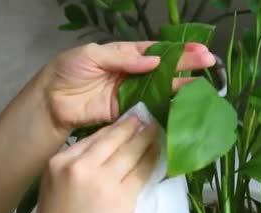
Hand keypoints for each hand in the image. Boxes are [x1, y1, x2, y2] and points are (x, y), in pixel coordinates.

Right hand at [31, 115, 158, 212]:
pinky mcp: (123, 197)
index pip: (93, 138)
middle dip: (134, 126)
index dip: (114, 128)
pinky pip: (143, 172)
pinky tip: (160, 153)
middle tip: (148, 117)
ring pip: (132, 152)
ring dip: (148, 139)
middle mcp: (80, 167)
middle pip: (114, 139)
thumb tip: (105, 149)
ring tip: (158, 130)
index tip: (128, 121)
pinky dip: (153, 160)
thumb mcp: (55, 188)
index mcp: (59, 162)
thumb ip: (75, 166)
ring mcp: (103, 181)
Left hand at [42, 41, 215, 131]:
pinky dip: (165, 110)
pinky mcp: (126, 114)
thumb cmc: (67, 71)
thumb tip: (154, 61)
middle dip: (187, 66)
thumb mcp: (92, 56)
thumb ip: (122, 58)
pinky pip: (149, 111)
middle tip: (210, 63)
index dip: (178, 51)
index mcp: (126, 55)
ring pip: (161, 91)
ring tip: (202, 86)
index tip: (199, 50)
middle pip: (165, 70)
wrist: (50, 101)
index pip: (157, 51)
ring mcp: (131, 95)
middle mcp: (133, 74)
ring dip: (181, 88)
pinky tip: (182, 108)